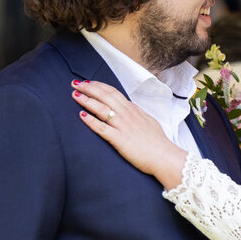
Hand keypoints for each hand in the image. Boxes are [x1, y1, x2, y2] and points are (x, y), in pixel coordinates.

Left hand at [71, 81, 188, 188]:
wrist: (165, 156)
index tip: (89, 82)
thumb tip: (130, 105)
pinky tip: (81, 115)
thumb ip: (137, 112)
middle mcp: (127, 115)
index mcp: (133, 110)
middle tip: (76, 83)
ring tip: (75, 94)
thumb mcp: (148, 121)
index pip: (113, 92)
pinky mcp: (119, 139)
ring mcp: (123, 126)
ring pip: (101, 109)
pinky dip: (90, 121)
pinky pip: (101, 128)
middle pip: (105, 96)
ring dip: (87, 100)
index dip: (99, 86)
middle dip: (89, 88)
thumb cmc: (158, 142)